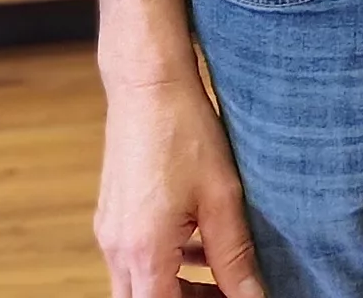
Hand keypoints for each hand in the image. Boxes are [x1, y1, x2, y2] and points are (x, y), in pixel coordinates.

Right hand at [95, 76, 263, 297]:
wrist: (148, 85)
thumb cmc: (184, 133)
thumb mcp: (223, 199)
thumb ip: (235, 258)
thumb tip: (253, 297)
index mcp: (143, 250)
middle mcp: (116, 248)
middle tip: (227, 292)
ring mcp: (109, 231)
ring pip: (137, 284)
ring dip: (175, 288)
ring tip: (220, 275)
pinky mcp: (112, 215)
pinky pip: (134, 258)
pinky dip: (165, 265)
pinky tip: (200, 245)